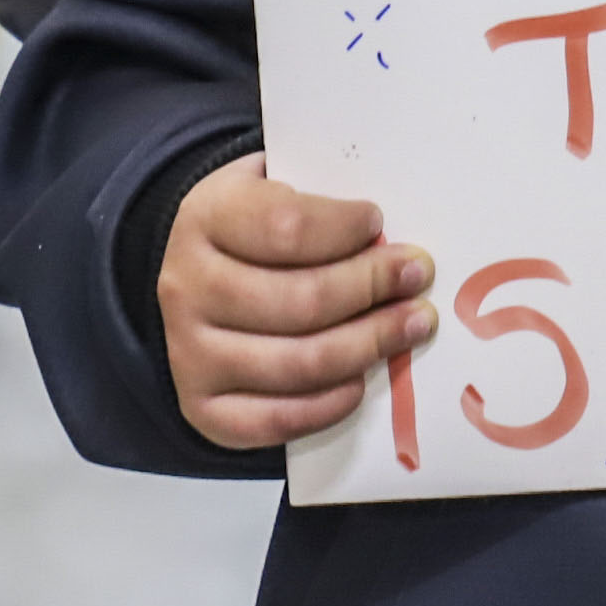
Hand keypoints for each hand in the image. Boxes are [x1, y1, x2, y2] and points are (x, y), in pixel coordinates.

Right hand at [157, 152, 436, 450]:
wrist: (187, 280)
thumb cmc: (246, 228)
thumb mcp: (264, 186)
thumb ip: (313, 193)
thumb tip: (386, 225)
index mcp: (205, 219)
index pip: (286, 226)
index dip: (343, 226)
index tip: (378, 221)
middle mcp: (187, 289)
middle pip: (302, 300)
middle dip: (373, 287)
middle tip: (418, 276)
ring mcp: (190, 355)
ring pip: (299, 363)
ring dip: (369, 345)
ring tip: (413, 325)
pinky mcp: (202, 409)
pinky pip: (276, 420)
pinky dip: (329, 404)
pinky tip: (362, 380)